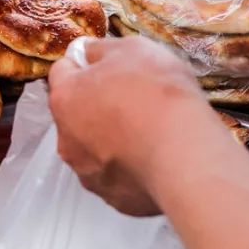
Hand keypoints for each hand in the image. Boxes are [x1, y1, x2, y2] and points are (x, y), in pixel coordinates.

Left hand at [47, 36, 204, 216]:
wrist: (186, 156)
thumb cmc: (157, 94)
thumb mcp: (132, 49)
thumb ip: (102, 49)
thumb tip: (87, 53)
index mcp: (64, 99)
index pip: (62, 72)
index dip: (85, 64)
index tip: (110, 65)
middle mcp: (66, 141)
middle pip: (76, 115)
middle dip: (99, 105)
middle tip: (136, 100)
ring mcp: (88, 174)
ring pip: (95, 149)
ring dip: (113, 140)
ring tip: (150, 133)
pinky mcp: (113, 200)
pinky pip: (118, 177)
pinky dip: (131, 167)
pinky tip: (156, 159)